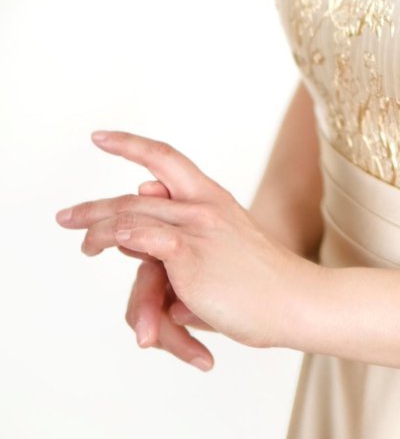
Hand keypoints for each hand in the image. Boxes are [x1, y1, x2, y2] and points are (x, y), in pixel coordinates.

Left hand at [56, 131, 317, 358]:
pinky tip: (103, 243)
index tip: (100, 137)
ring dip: (97, 233)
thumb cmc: (260, 290)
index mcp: (213, 199)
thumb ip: (174, 248)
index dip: (131, 145)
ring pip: (128, 219)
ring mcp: (195, 226)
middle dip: (94, 208)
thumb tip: (131, 245)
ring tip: (83, 247)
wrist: (295, 301)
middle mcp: (203, 205)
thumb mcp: (215, 259)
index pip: (166, 159)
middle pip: (133, 197)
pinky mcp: (189, 252)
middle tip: (66, 217)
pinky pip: (141, 238)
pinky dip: (120, 238)